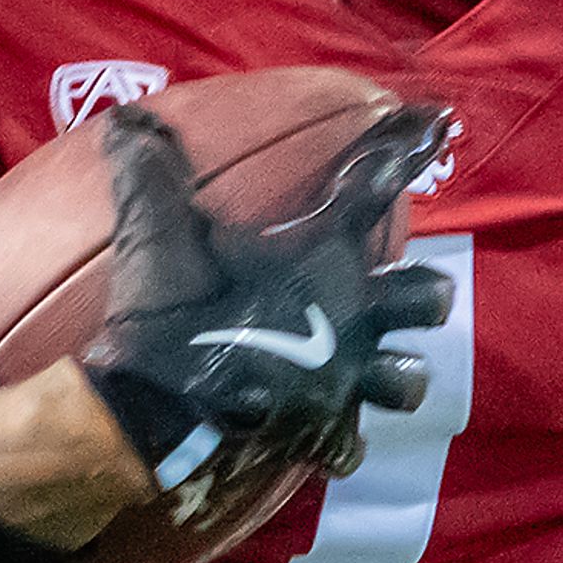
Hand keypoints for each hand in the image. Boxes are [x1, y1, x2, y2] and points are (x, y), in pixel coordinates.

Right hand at [79, 103, 457, 484]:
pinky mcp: (320, 430)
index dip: (406, 146)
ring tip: (381, 369)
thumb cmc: (171, 311)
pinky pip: (348, 445)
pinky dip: (339, 442)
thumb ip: (149, 172)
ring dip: (396, 374)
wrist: (159, 406)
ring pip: (405, 378)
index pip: (373, 182)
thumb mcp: (155, 232)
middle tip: (406, 289)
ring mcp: (343, 378)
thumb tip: (125, 117)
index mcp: (320, 256)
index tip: (438, 121)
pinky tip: (328, 436)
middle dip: (423, 291)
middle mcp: (350, 314)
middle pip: (425, 295)